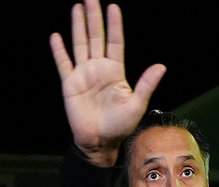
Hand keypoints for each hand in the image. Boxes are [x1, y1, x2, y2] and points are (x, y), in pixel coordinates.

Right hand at [50, 1, 165, 164]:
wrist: (99, 142)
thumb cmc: (120, 126)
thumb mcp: (136, 104)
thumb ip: (146, 84)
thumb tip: (161, 66)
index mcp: (116, 72)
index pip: (115, 42)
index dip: (114, 25)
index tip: (113, 6)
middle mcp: (99, 69)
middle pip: (96, 38)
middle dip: (94, 18)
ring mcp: (83, 75)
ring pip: (80, 45)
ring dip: (78, 26)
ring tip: (77, 7)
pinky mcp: (70, 85)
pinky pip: (63, 64)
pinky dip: (59, 50)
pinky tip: (56, 36)